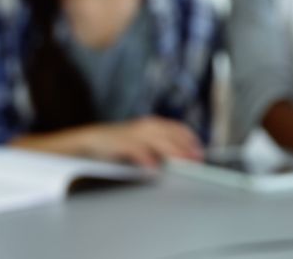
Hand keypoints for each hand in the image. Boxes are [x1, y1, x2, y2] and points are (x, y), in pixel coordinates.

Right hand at [85, 117, 203, 168]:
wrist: (92, 140)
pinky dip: (147, 159)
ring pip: (159, 141)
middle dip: (186, 149)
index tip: (200, 154)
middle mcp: (146, 126)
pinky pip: (137, 150)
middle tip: (196, 162)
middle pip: (172, 135)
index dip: (192, 141)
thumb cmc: (119, 145)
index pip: (179, 129)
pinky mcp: (121, 142)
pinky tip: (154, 169)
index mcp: (153, 124)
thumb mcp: (144, 143)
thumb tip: (183, 160)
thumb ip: (161, 149)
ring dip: (173, 152)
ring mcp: (134, 133)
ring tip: (183, 164)